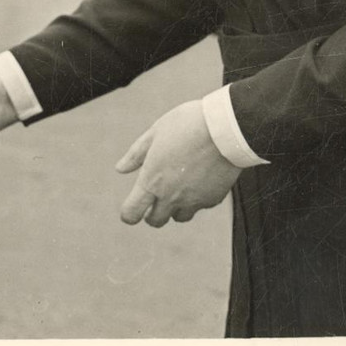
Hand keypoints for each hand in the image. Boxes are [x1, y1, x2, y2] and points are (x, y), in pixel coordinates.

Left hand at [115, 99, 241, 227]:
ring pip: (179, 217)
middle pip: (156, 220)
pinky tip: (200, 178)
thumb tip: (120, 169)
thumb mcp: (155, 132)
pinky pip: (200, 206)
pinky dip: (196, 198)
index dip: (129, 213)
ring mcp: (193, 201)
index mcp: (152, 180)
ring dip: (175, 208)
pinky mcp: (212, 200)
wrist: (224, 129)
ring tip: (178, 185)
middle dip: (152, 212)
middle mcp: (171, 196)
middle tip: (155, 197)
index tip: (131, 209)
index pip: (132, 212)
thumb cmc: (186, 124)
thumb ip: (136, 154)